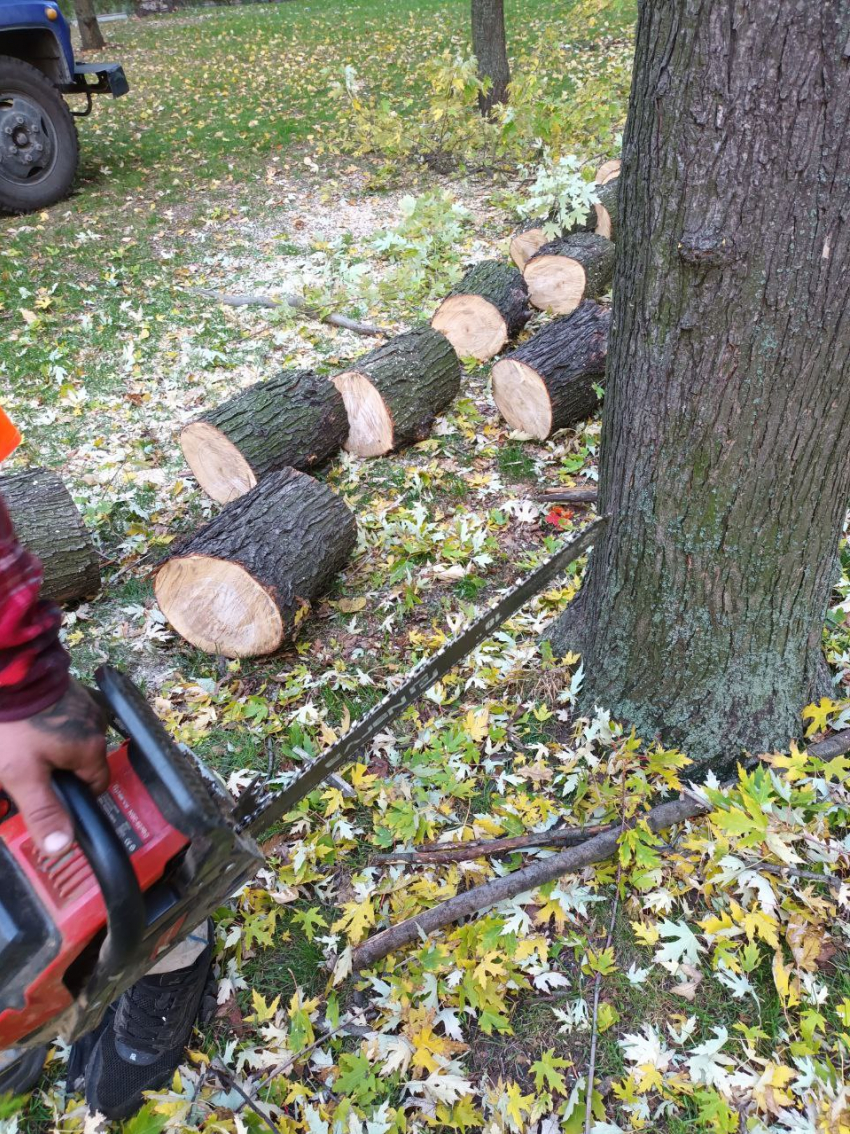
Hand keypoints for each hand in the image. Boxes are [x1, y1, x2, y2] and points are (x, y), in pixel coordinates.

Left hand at [0, 679, 108, 855]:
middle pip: (81, 761)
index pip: (95, 786)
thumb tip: (63, 848)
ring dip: (50, 746)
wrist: (5, 671)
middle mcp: (96, 724)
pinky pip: (62, 717)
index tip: (45, 794)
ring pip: (70, 738)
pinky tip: (24, 724)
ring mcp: (84, 703)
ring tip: (20, 744)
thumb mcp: (22, 775)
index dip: (71, 795)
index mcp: (92, 748)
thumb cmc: (15, 725)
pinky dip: (46, 724)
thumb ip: (43, 811)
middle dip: (55, 770)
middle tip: (23, 769)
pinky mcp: (69, 688)